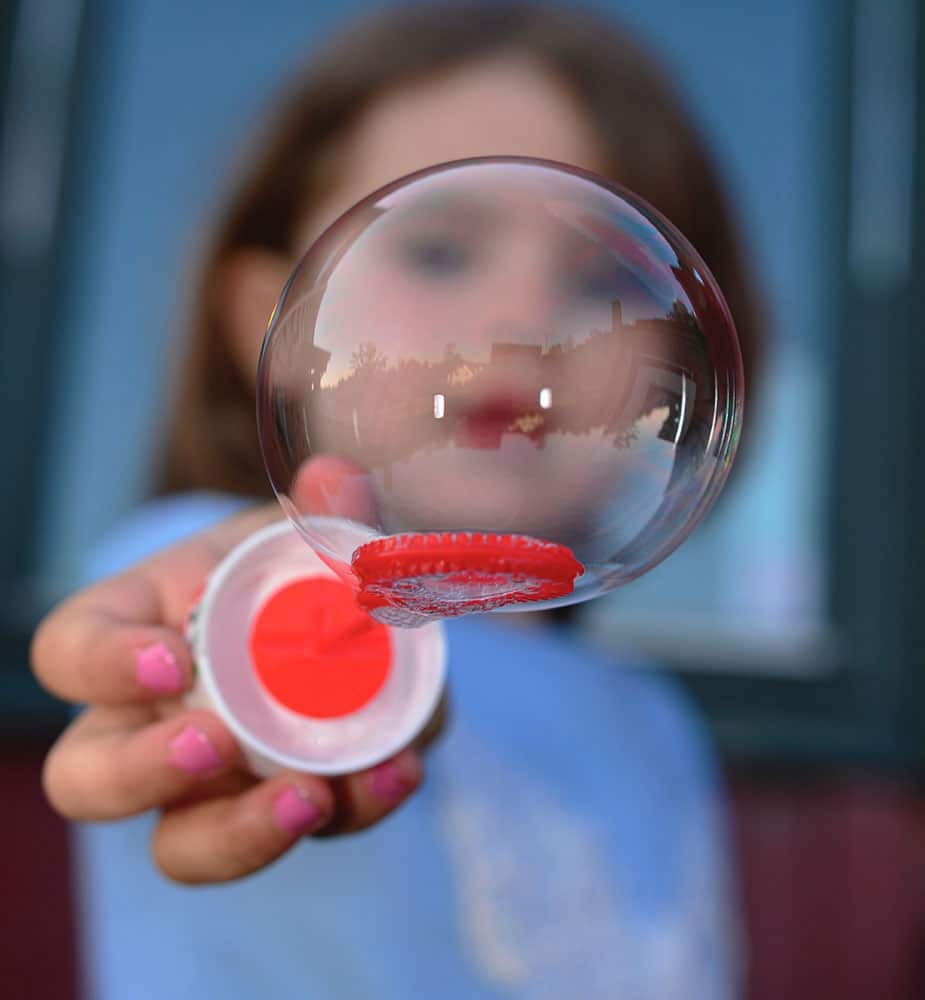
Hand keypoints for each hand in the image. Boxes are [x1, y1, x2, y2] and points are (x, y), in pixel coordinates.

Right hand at [31, 503, 429, 884]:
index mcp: (131, 634)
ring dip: (242, 833)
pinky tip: (397, 773)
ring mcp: (208, 783)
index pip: (69, 650)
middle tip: (216, 744)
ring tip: (311, 796)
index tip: (172, 658)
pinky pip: (295, 830)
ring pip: (181, 844)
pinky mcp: (278, 807)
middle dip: (143, 772)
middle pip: (89, 778)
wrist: (333, 618)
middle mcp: (147, 721)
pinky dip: (352, 810)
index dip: (103, 664)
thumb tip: (336, 477)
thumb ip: (321, 508)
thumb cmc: (283, 567)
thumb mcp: (296, 531)